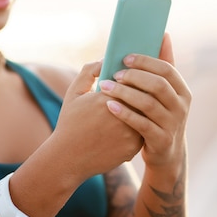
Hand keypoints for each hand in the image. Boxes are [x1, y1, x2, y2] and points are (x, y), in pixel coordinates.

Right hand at [52, 61, 143, 179]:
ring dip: (146, 106)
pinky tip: (138, 120)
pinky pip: (144, 129)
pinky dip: (142, 124)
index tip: (132, 73)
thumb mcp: (74, 92)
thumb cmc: (70, 123)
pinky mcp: (133, 147)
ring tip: (140, 101)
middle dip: (143, 89)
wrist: (68, 158)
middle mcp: (122, 115)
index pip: (131, 79)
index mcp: (107, 97)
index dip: (133, 75)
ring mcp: (130, 132)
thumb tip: (106, 59)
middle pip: (143, 95)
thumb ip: (89, 71)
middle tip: (141, 84)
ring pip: (147, 112)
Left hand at [98, 33, 191, 168]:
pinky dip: (124, 113)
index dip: (145, 61)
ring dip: (124, 93)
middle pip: (158, 85)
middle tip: (114, 73)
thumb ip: (164, 65)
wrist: (166, 154)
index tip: (124, 58)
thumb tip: (164, 34)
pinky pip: (141, 124)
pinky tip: (108, 105)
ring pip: (148, 104)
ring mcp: (172, 124)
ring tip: (104, 87)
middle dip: (134, 76)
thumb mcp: (166, 93)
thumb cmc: (160, 115)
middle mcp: (181, 106)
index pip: (167, 69)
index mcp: (183, 91)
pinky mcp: (161, 140)